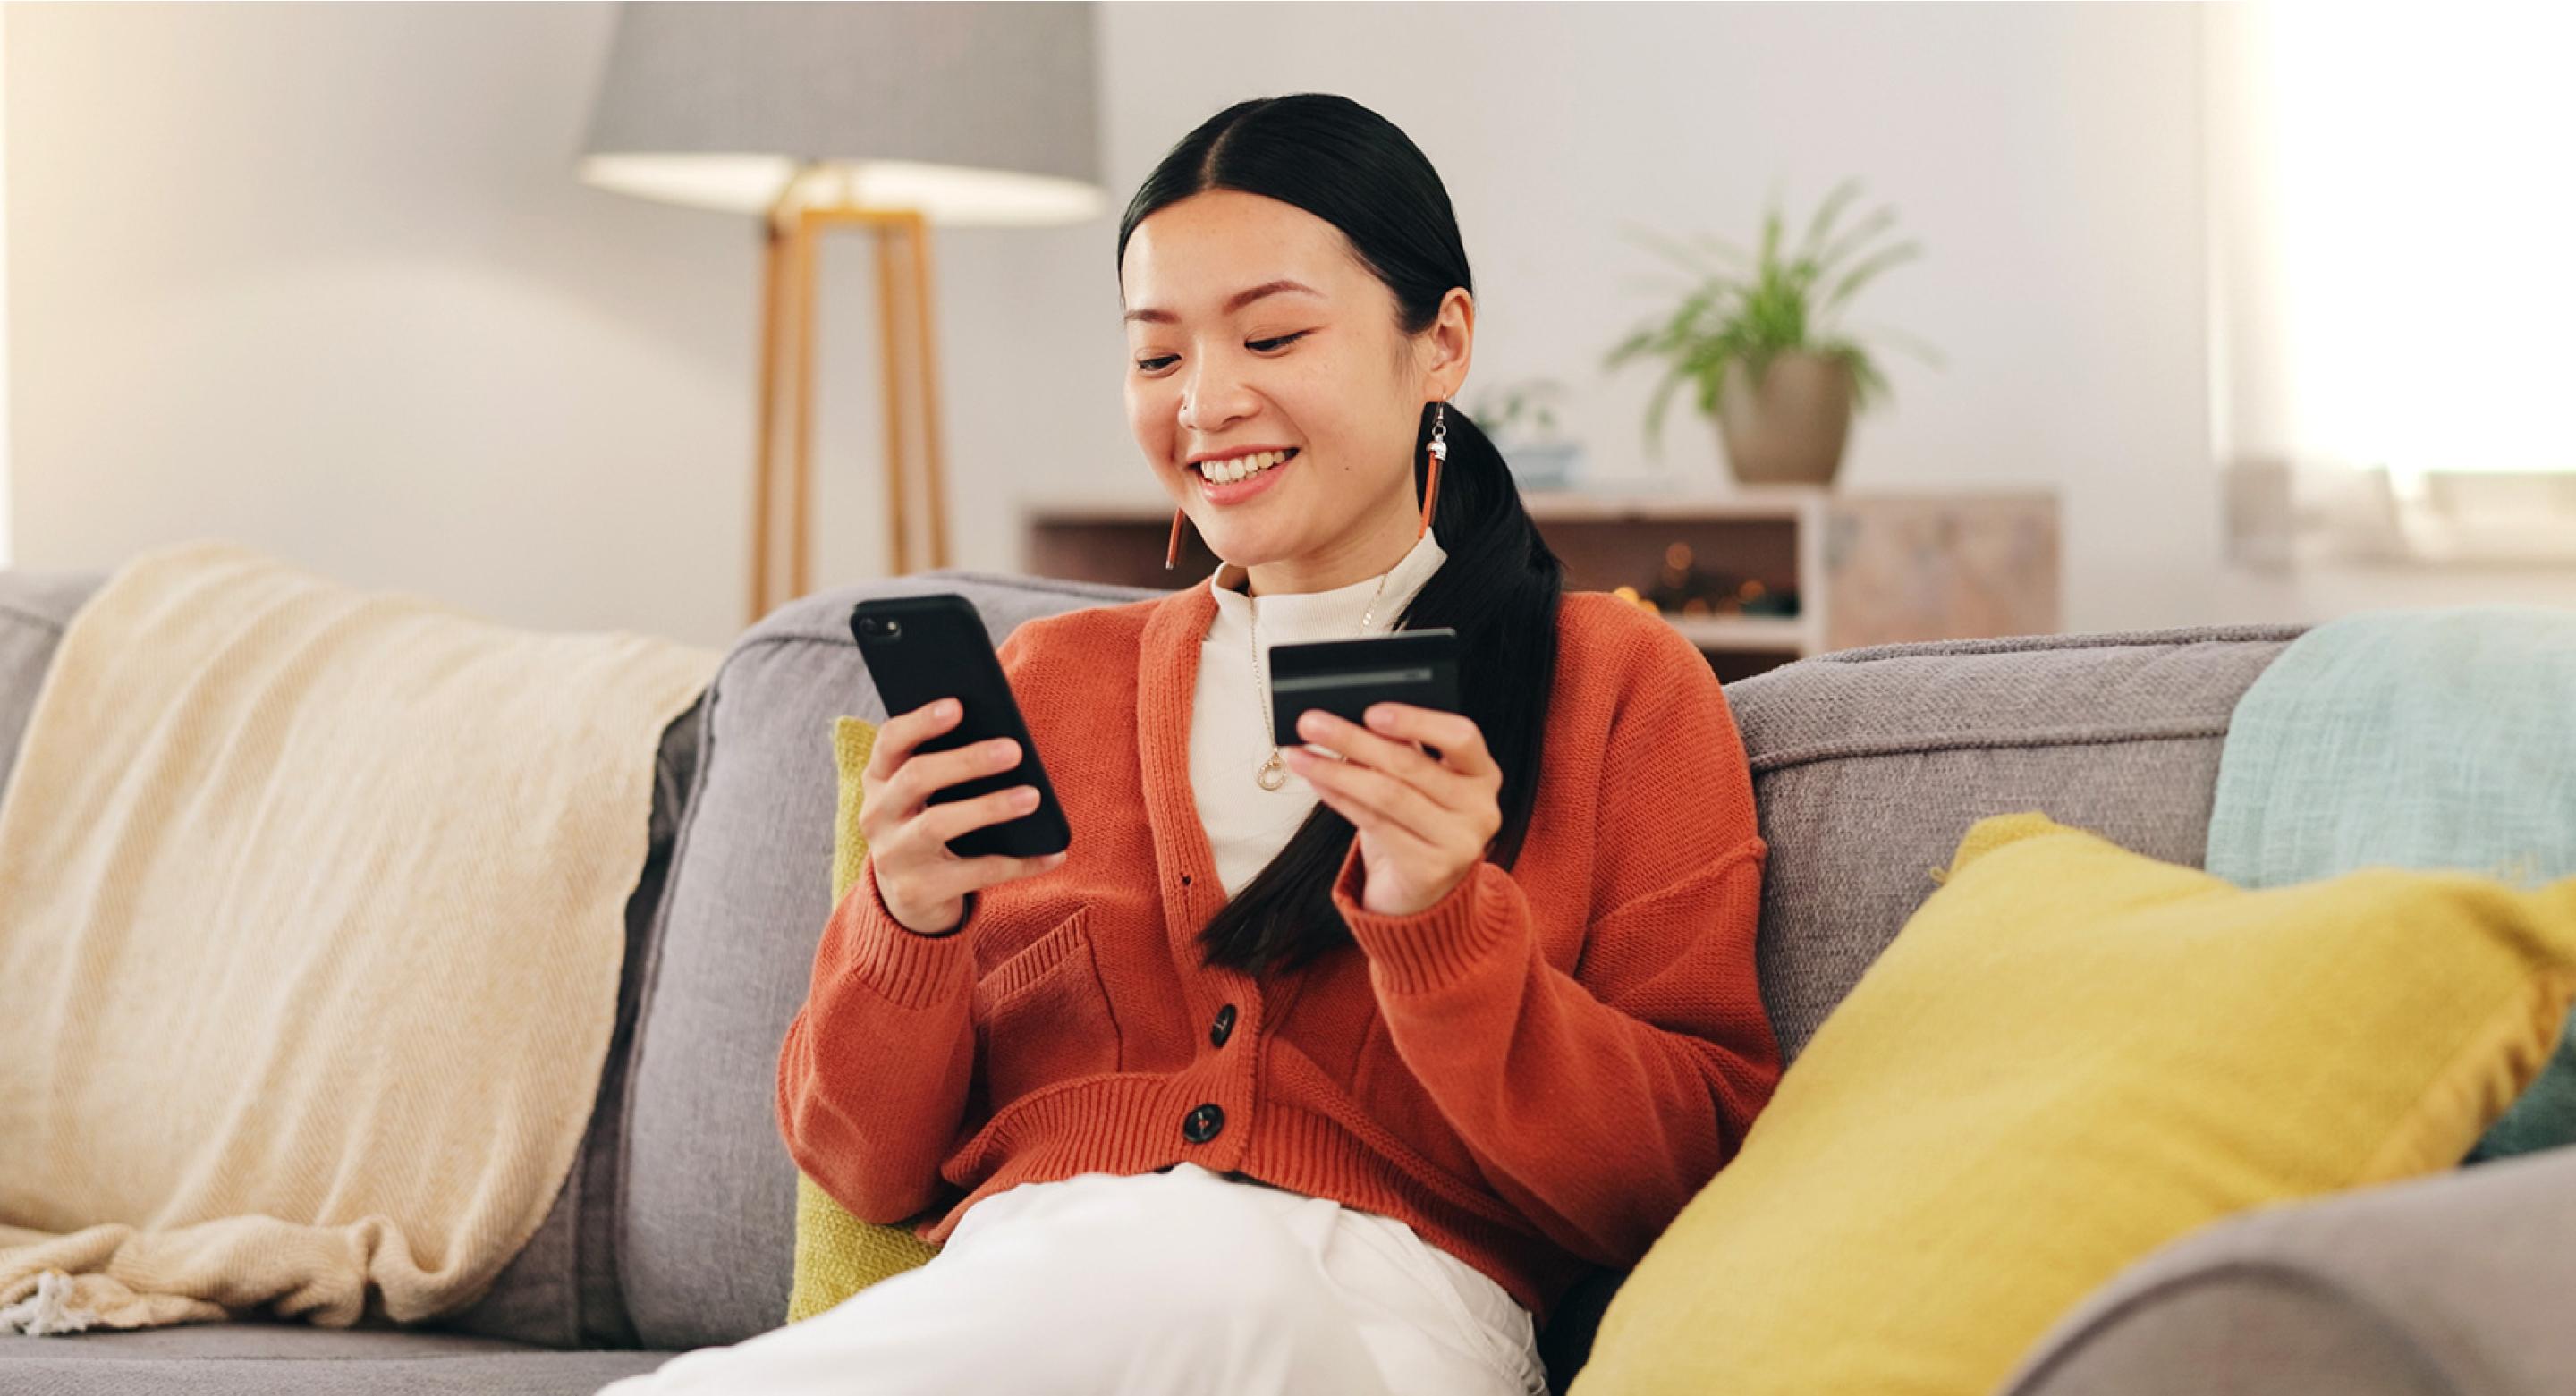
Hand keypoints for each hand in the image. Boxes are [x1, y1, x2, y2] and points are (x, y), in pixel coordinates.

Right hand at [859, 699, 1066, 935]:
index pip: (890, 740)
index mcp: (879, 779)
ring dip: (989, 807)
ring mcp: (893, 856)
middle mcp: (876, 815)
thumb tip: (1007, 741)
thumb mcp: (925, 794)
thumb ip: (948, 765)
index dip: (921, 721)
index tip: (958, 705)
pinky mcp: (918, 891)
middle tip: (1014, 750)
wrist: (909, 896)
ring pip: (938, 824)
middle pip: (916, 777)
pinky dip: (1019, 863)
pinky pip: (975, 872)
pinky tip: (1052, 854)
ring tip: (1033, 796)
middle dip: (966, 760)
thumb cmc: (930, 822)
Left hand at [1281, 703, 1501, 917]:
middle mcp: (1480, 809)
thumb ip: (1402, 749)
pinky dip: (1340, 799)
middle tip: (1311, 723)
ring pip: (1387, 795)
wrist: (1422, 891)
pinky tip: (1317, 782)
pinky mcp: (1430, 871)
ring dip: (1336, 770)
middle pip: (1411, 765)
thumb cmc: (1417, 824)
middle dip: (1354, 739)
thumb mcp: (1419, 783)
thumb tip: (1353, 717)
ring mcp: (1459, 843)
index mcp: (1483, 774)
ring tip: (1300, 755)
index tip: (1371, 711)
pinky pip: (1374, 825)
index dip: (1416, 721)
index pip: (1461, 736)